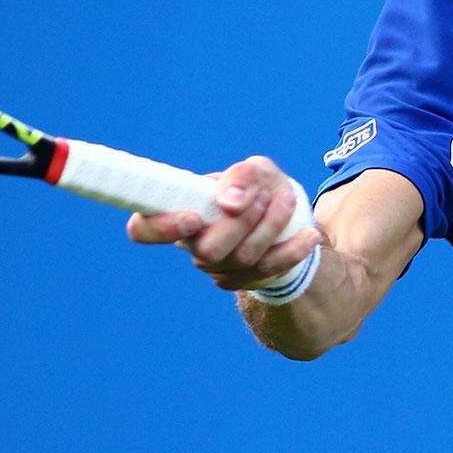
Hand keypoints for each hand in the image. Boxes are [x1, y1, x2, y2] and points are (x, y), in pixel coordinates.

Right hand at [125, 154, 321, 291]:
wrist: (286, 218)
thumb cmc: (259, 189)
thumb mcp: (256, 171)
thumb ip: (242, 176)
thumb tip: (229, 202)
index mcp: (181, 213)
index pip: (144, 229)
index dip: (161, 228)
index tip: (194, 217)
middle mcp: (194, 245)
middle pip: (208, 249)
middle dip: (243, 222)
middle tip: (267, 197)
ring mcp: (219, 268)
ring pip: (243, 259)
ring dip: (272, 228)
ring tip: (289, 201)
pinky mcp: (246, 281)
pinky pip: (269, 271)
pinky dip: (293, 250)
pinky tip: (309, 236)